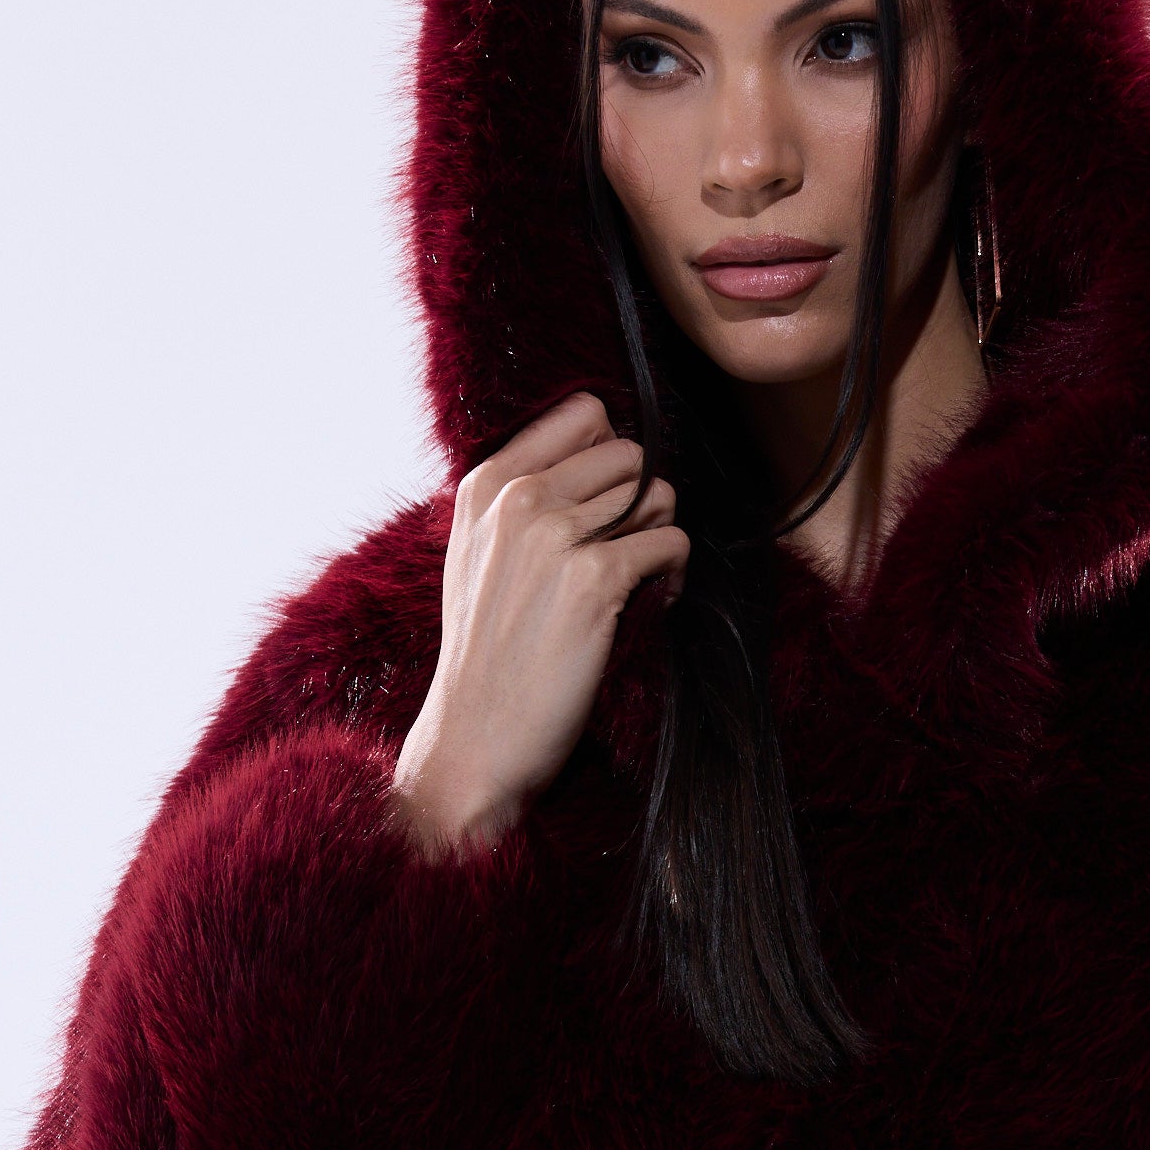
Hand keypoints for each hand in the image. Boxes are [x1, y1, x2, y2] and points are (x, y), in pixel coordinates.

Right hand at [391, 392, 686, 858]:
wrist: (476, 736)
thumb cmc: (485, 652)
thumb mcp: (478, 555)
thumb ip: (523, 497)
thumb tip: (601, 443)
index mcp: (487, 484)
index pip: (583, 413)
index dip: (613, 455)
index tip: (610, 502)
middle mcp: (519, 498)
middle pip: (628, 455)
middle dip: (642, 501)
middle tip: (630, 552)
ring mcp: (555, 535)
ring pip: (657, 494)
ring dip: (661, 535)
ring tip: (640, 580)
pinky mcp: (594, 579)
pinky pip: (671, 543)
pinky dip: (674, 575)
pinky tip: (652, 603)